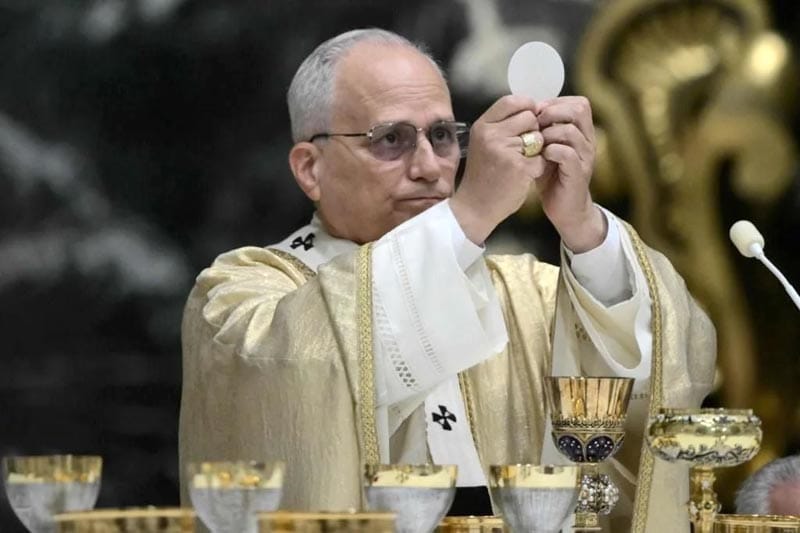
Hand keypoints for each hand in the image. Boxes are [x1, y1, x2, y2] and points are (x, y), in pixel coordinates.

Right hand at [451, 95, 546, 243]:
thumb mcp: (484, 143)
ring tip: (521, 163)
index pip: (512, 101)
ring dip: (537, 150)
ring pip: (539, 137)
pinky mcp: (519, 167)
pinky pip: (542, 158)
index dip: (526, 107)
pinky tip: (524, 176)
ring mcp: (505, 150)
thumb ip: (504, 124)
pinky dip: (538, 168)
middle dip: (533, 131)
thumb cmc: (483, 175)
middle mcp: (491, 135)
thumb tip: (535, 107)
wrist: (475, 207)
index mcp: (482, 126)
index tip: (528, 121)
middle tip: (522, 149)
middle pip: (530, 117)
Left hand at [533, 96, 604, 251]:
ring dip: (547, 133)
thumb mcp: (546, 148)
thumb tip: (525, 110)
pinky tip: (540, 157)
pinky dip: (550, 151)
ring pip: (570, 131)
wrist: (564, 210)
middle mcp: (588, 141)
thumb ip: (541, 130)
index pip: (578, 103)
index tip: (536, 113)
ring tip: (536, 143)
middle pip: (579, 109)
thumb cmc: (552, 177)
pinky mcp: (578, 173)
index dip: (555, 103)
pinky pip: (567, 153)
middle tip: (536, 124)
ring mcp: (585, 157)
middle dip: (552, 112)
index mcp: (582, 132)